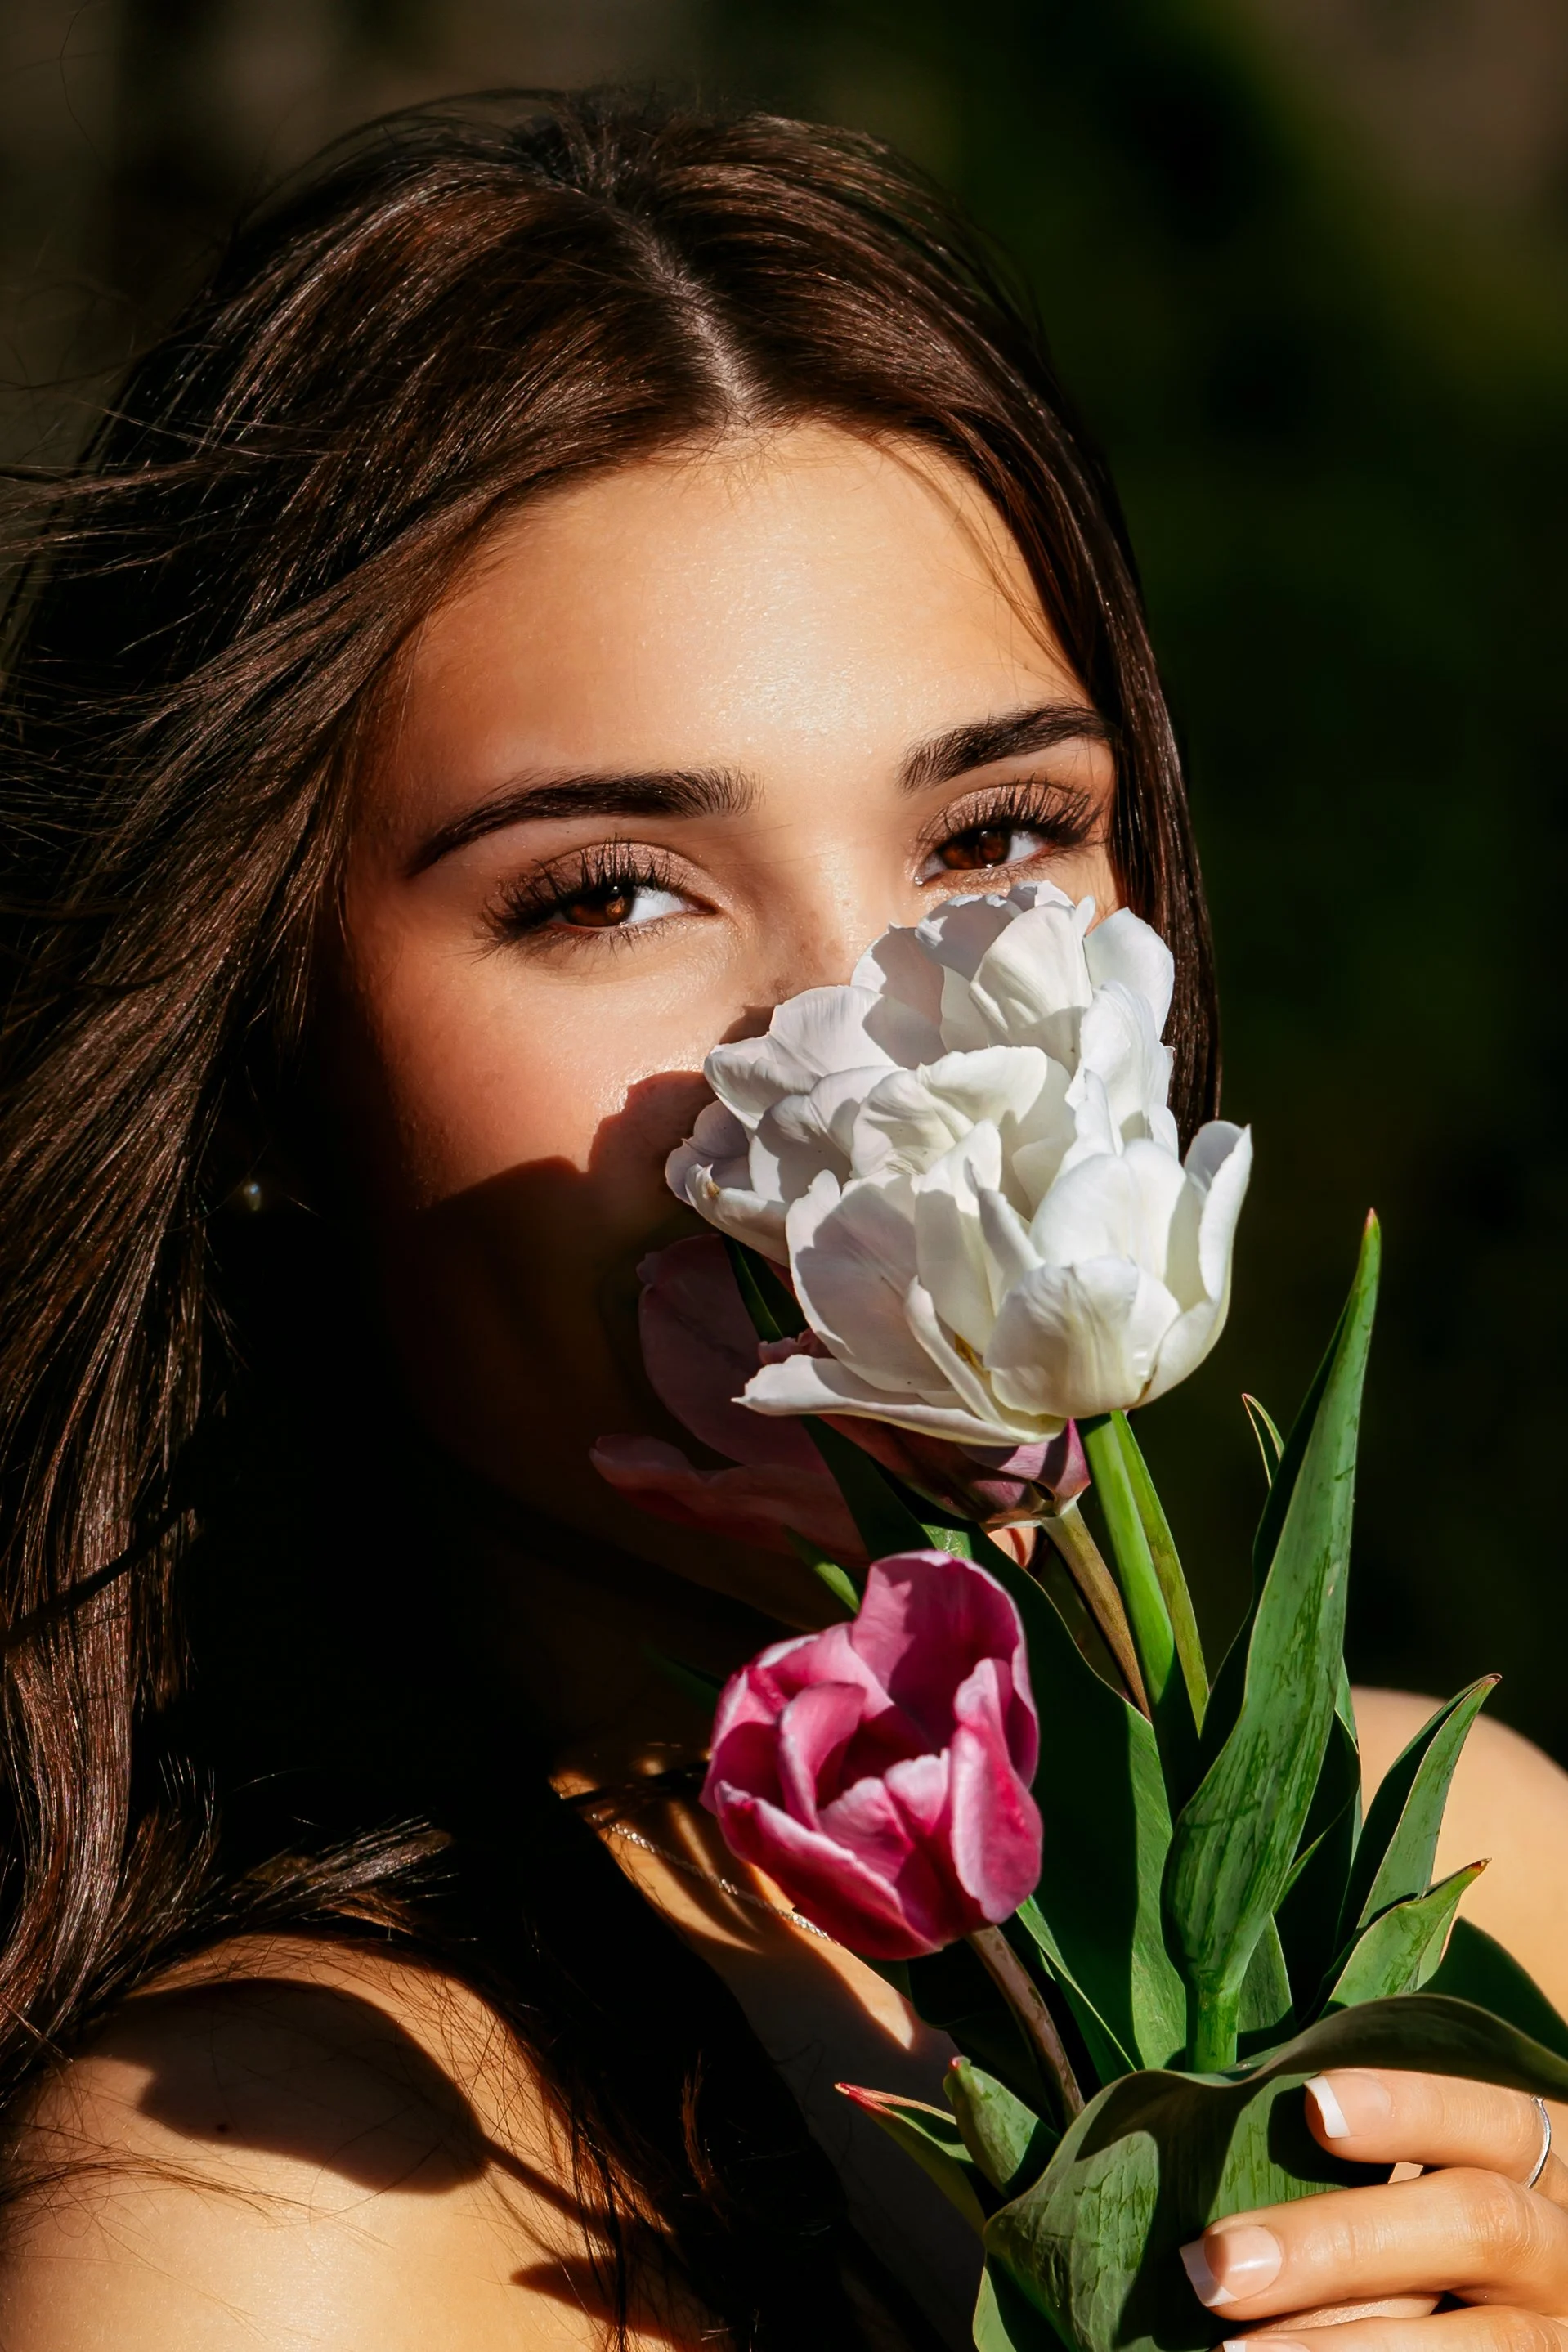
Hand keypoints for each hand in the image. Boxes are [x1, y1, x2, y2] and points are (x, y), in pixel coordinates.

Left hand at [1180, 2068, 1567, 2346]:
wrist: (1475, 2307)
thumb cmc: (1411, 2214)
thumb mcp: (1410, 2169)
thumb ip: (1350, 2150)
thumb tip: (1214, 2134)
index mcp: (1528, 2156)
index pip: (1491, 2113)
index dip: (1411, 2106)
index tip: (1314, 2109)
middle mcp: (1557, 2242)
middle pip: (1478, 2225)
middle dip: (1341, 2243)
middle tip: (1221, 2265)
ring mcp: (1552, 2330)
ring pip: (1484, 2342)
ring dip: (1345, 2347)